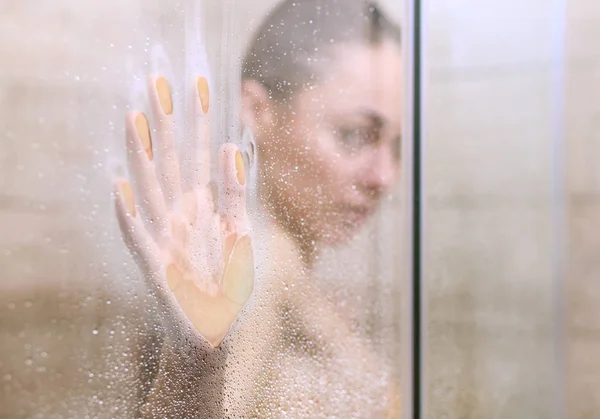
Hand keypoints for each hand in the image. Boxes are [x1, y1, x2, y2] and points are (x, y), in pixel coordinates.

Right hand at [114, 75, 252, 346]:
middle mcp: (179, 215)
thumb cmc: (225, 282)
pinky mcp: (156, 268)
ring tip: (135, 118)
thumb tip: (233, 147)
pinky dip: (130, 214)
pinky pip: (140, 238)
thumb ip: (236, 193)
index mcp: (200, 206)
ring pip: (151, 190)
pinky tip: (120, 187)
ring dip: (142, 156)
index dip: (199, 121)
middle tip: (158, 81)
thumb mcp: (241, 233)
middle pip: (171, 162)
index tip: (198, 85)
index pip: (198, 154)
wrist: (215, 333)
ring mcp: (165, 238)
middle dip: (166, 123)